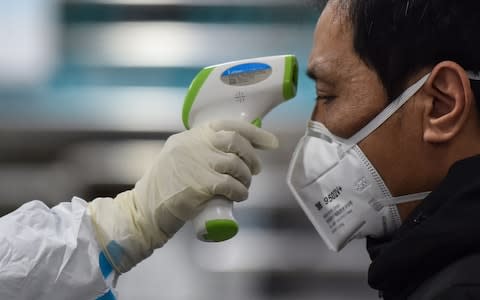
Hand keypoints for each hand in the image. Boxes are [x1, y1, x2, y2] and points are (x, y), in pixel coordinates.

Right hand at [87, 120, 277, 272]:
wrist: (146, 208)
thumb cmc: (166, 184)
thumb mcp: (180, 156)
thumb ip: (200, 149)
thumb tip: (233, 150)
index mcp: (191, 136)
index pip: (227, 124)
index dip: (254, 133)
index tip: (270, 142)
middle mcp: (194, 145)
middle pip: (235, 142)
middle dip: (252, 156)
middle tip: (256, 169)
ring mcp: (196, 164)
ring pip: (235, 164)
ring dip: (247, 177)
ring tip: (245, 186)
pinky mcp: (199, 185)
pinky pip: (230, 185)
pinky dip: (240, 192)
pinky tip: (240, 196)